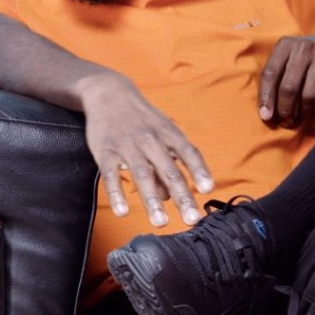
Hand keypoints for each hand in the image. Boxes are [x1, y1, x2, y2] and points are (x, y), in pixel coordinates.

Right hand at [75, 71, 213, 226]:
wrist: (108, 93)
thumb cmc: (141, 118)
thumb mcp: (161, 132)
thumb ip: (168, 163)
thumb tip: (170, 197)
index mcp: (168, 133)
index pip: (189, 153)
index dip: (199, 170)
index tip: (209, 189)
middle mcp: (150, 139)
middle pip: (169, 170)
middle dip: (181, 196)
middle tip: (191, 219)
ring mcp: (127, 145)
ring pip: (142, 174)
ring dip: (152, 200)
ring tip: (160, 222)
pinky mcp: (105, 151)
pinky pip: (111, 175)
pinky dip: (117, 193)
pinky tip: (122, 212)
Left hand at [258, 30, 314, 128]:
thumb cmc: (305, 57)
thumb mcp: (287, 57)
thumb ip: (275, 77)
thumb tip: (265, 112)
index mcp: (285, 45)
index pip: (270, 74)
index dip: (266, 97)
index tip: (266, 116)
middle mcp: (304, 48)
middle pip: (289, 87)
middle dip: (285, 110)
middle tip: (285, 122)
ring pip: (309, 95)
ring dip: (303, 113)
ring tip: (299, 119)